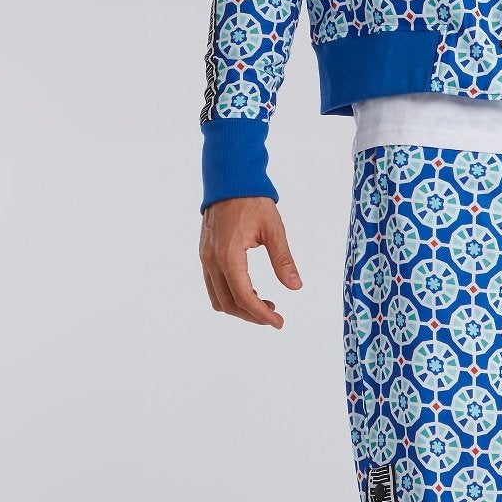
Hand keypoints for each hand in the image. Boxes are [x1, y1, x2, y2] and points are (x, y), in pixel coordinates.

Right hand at [199, 196, 302, 327]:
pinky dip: (231, 296)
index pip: (243, 296)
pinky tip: (252, 291)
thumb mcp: (274, 229)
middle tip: (275, 317)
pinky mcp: (205, 255)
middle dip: (252, 315)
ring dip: (240, 308)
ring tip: (266, 305)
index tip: (279, 322)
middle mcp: (212, 260)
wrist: (229, 179)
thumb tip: (295, 287)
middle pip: (228, 304)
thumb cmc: (252, 200)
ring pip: (218, 298)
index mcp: (228, 254)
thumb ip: (283, 259)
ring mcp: (205, 258)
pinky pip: (214, 286)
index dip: (261, 314)